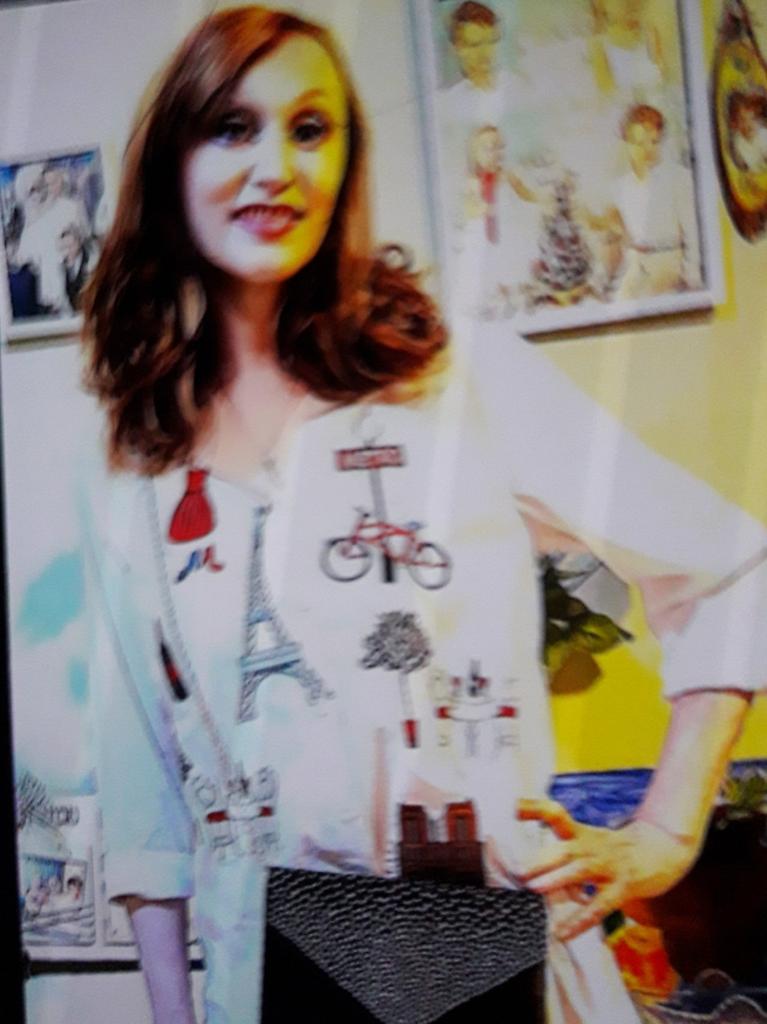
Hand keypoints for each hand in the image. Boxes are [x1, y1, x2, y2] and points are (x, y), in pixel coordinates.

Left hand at [516, 798, 699, 941]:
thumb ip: (562, 853)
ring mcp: (609, 866)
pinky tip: (562, 932)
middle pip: (566, 847)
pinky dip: (580, 921)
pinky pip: (599, 906)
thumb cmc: (615, 850)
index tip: (515, 808)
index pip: (557, 814)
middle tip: (519, 870)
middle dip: (542, 858)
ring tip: (535, 888)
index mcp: (582, 834)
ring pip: (581, 871)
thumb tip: (531, 871)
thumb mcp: (589, 840)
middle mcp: (593, 846)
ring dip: (557, 879)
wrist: (661, 850)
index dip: (536, 809)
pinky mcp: (623, 887)